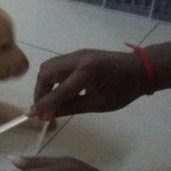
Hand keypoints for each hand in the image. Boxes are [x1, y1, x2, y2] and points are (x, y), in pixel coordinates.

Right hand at [27, 50, 147, 119]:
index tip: (30, 115)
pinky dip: (52, 79)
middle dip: (40, 92)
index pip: (58, 91)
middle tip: (43, 108)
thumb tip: (47, 115)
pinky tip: (58, 91)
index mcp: (86, 72)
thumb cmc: (124, 90)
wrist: (141, 69)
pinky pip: (57, 65)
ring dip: (44, 84)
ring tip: (49, 101)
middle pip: (46, 73)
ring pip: (49, 67)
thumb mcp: (98, 104)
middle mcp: (77, 59)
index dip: (43, 104)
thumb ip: (70, 108)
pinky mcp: (77, 55)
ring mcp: (76, 54)